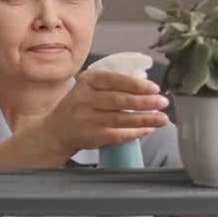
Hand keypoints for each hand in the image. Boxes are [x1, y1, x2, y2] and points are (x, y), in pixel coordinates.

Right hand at [34, 70, 170, 156]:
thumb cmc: (77, 107)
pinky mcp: (90, 136)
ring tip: (162, 118)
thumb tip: (146, 88)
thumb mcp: (87, 89)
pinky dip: (134, 133)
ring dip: (145, 119)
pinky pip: (117, 134)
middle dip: (145, 102)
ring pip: (121, 118)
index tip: (154, 88)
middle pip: (120, 100)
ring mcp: (86, 119)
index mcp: (86, 82)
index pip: (115, 80)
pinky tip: (147, 130)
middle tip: (163, 102)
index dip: (137, 85)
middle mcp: (83, 99)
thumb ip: (111, 86)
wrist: (54, 131)